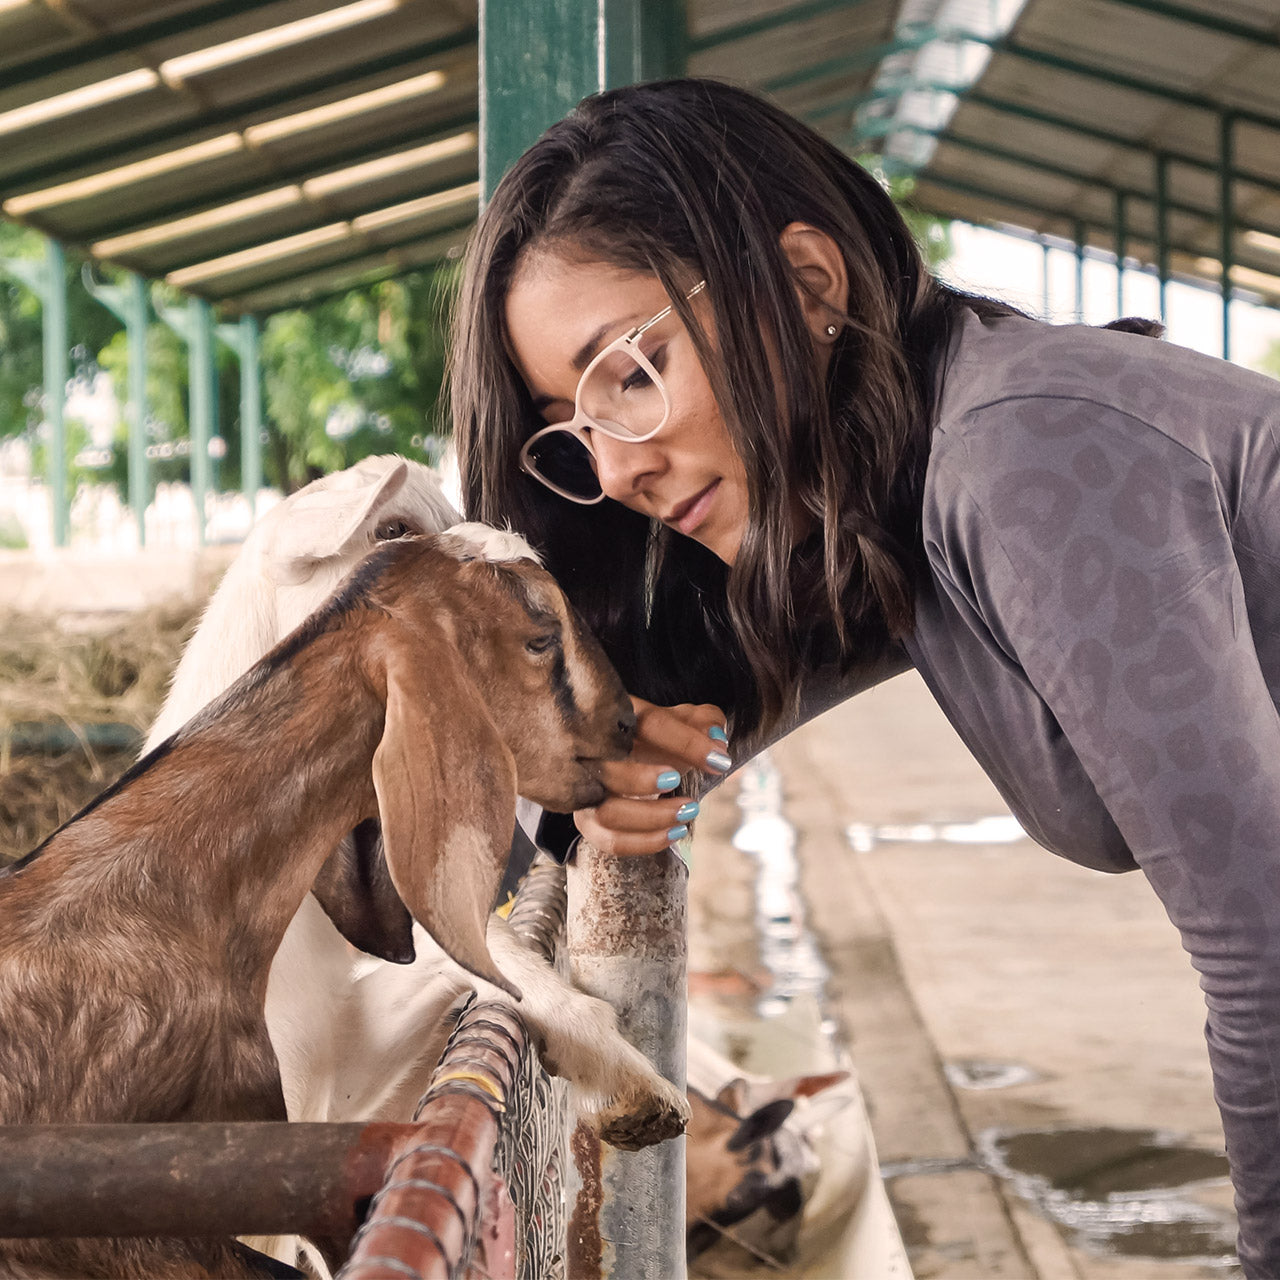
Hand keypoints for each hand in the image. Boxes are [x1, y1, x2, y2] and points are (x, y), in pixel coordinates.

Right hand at [574, 697, 731, 855]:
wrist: (625, 756)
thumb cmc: (656, 736)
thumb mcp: (683, 720)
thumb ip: (705, 722)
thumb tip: (717, 742)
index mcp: (620, 716)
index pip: (649, 725)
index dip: (687, 743)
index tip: (719, 762)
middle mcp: (592, 752)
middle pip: (608, 769)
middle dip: (646, 781)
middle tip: (681, 783)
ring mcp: (586, 790)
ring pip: (607, 812)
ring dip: (652, 817)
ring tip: (689, 811)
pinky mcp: (589, 821)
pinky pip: (610, 841)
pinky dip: (645, 842)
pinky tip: (675, 832)